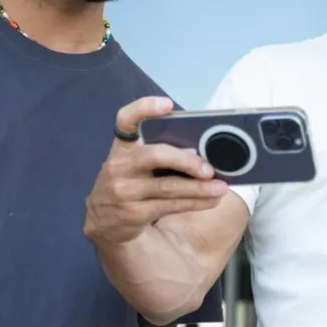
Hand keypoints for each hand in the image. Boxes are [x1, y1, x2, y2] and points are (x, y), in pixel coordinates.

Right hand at [84, 96, 228, 245]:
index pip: (126, 120)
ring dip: (199, 188)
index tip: (167, 104)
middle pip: (156, 156)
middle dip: (187, 162)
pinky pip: (171, 206)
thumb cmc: (131, 182)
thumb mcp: (135, 163)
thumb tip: (206, 150)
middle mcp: (120, 165)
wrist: (104, 221)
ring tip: (221, 187)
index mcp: (123, 146)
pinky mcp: (133, 213)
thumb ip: (160, 151)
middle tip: (210, 169)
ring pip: (168, 187)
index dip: (144, 108)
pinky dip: (196, 203)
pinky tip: (211, 200)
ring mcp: (124, 190)